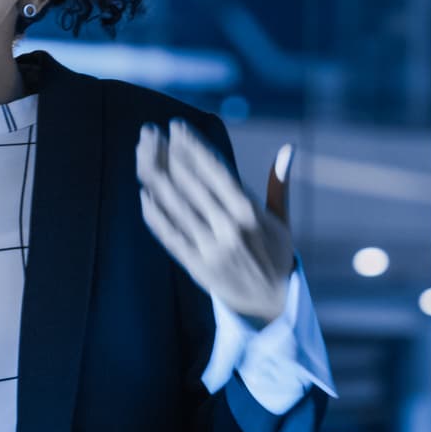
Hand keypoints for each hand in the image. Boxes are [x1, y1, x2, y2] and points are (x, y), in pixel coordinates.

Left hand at [137, 118, 295, 324]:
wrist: (272, 304)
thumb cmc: (276, 255)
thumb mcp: (282, 220)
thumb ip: (279, 184)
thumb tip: (288, 148)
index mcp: (250, 212)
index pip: (214, 170)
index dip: (192, 146)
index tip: (176, 127)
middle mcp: (228, 229)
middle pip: (188, 183)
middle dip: (166, 153)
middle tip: (150, 132)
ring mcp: (209, 248)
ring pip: (173, 205)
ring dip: (154, 176)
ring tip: (142, 153)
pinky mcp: (195, 265)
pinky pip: (169, 235)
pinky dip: (154, 214)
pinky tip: (144, 193)